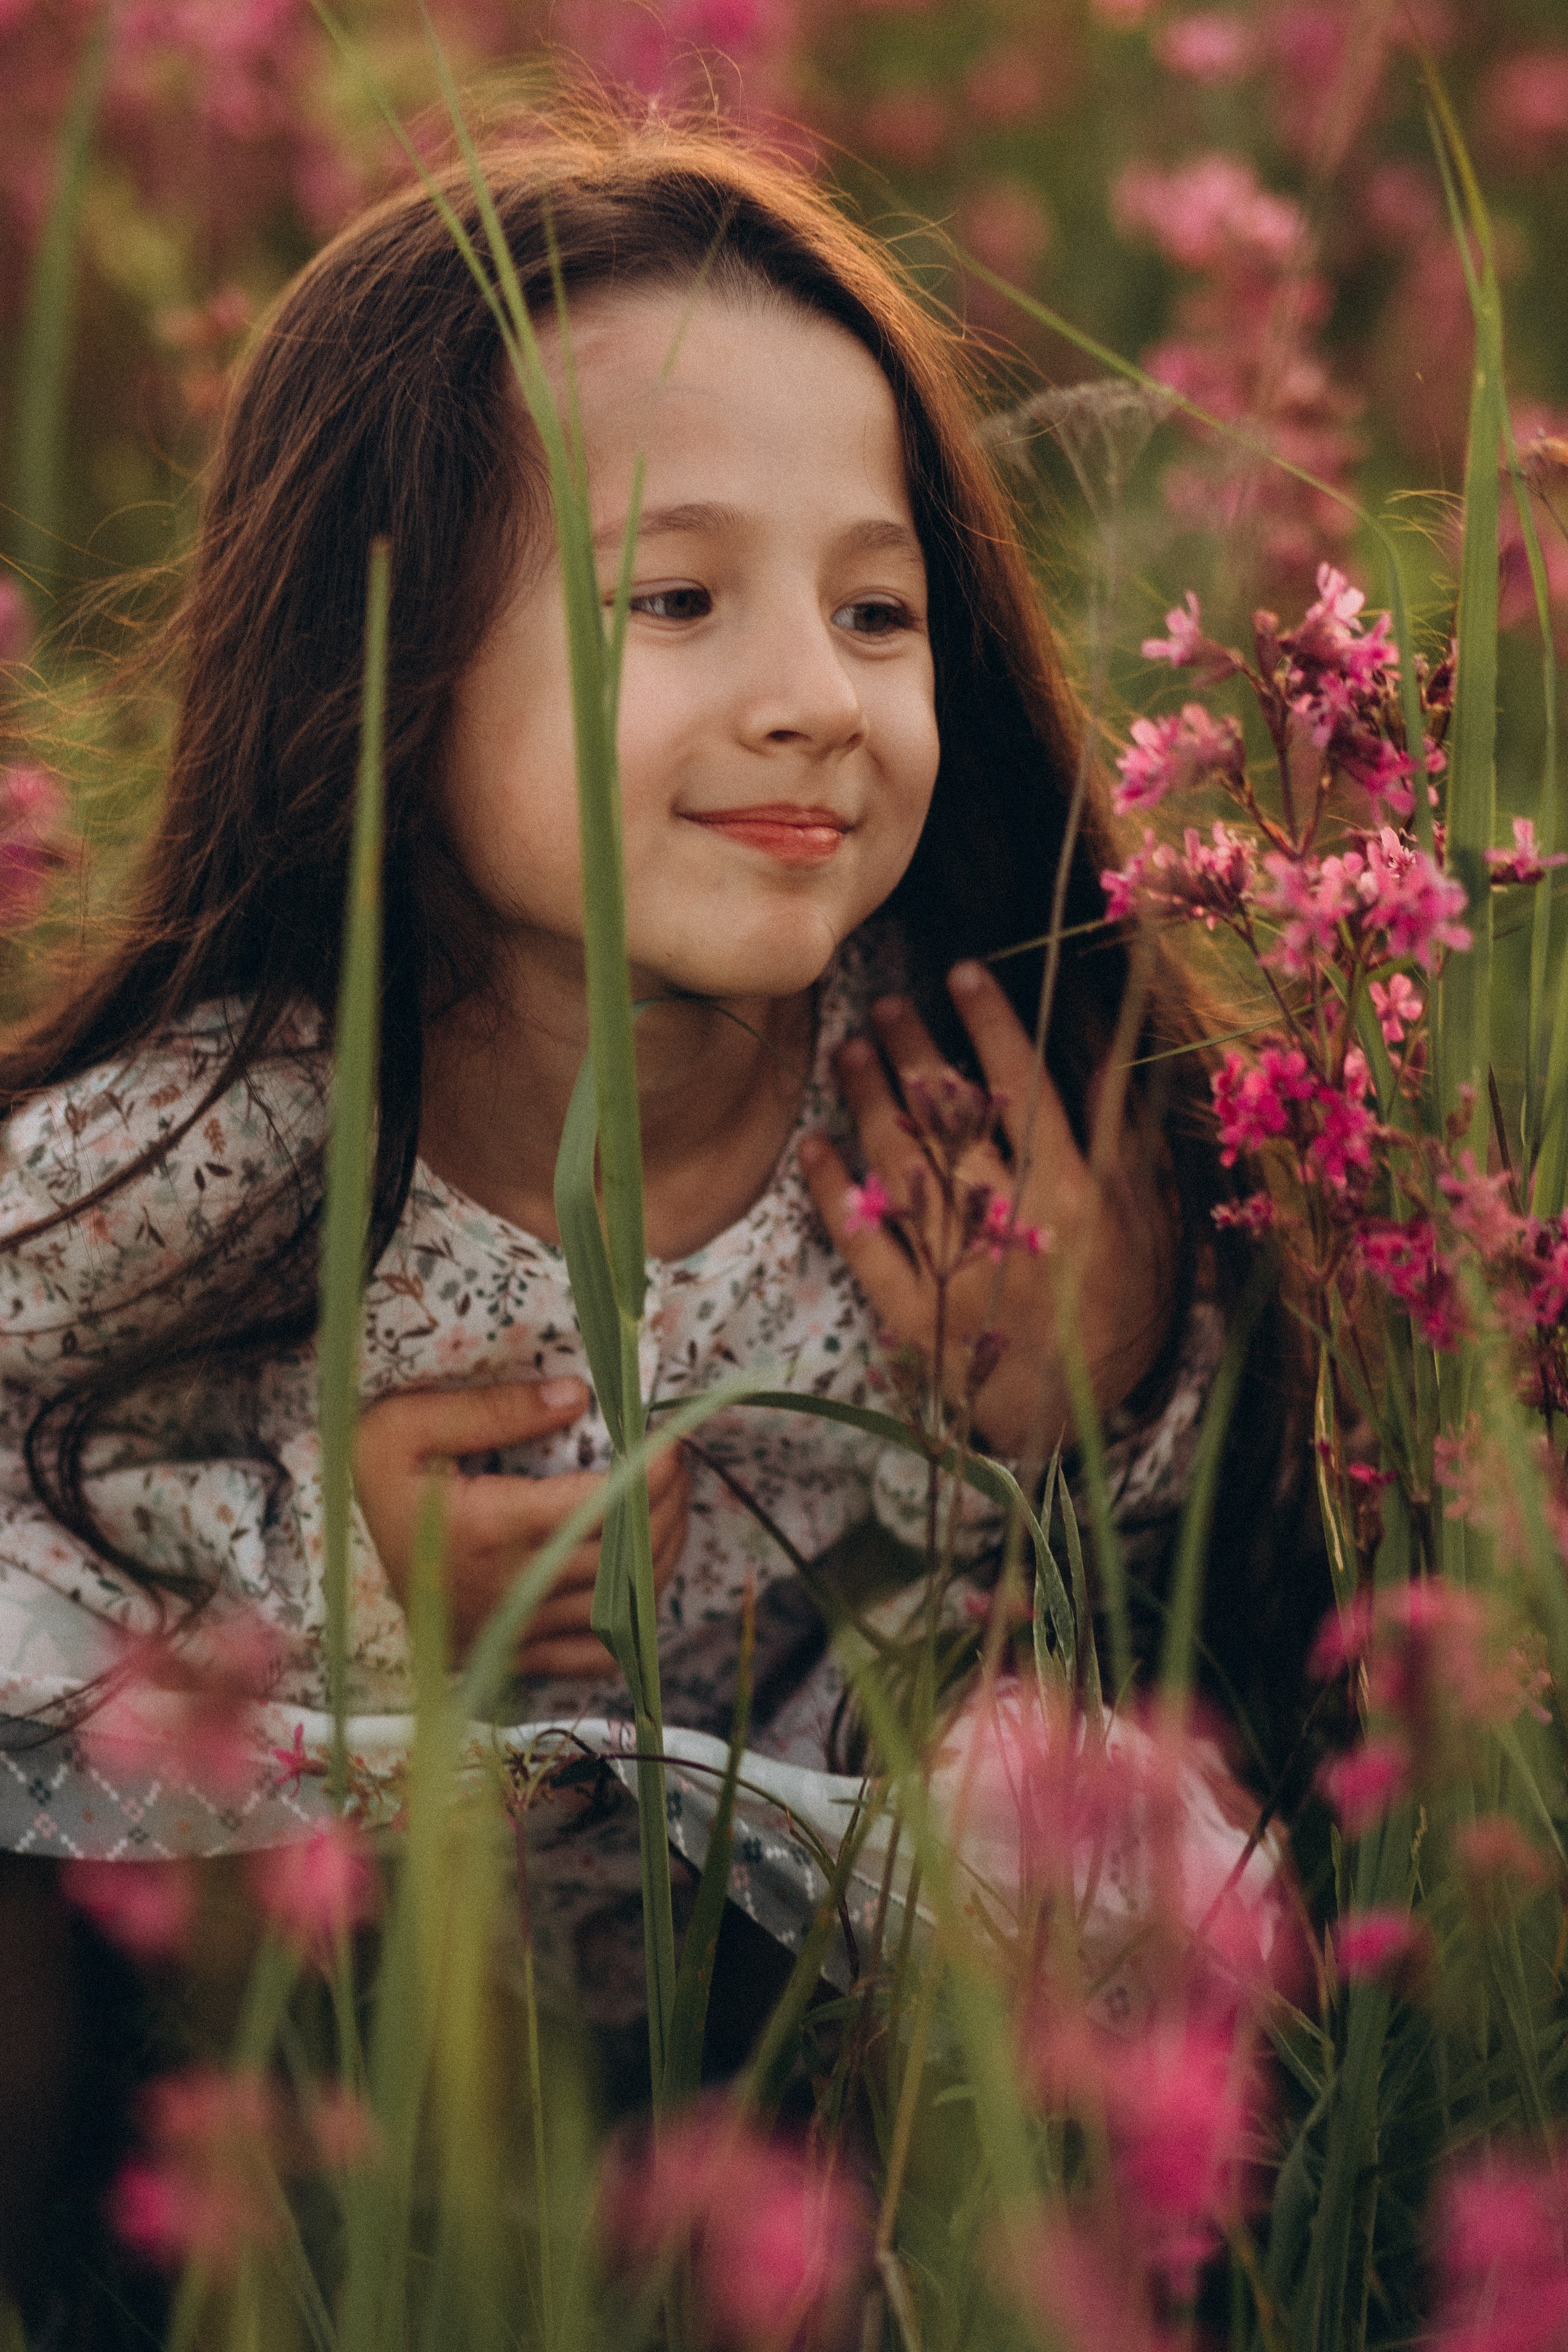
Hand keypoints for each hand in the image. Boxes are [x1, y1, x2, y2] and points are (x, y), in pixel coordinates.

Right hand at [353, 1378, 690, 1677]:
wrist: (332, 1564)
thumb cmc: (373, 1484)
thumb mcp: (404, 1428)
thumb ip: (490, 1409)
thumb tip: (576, 1395)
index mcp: (485, 1530)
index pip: (596, 1507)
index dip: (649, 1475)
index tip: (674, 1441)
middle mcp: (507, 1590)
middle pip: (620, 1557)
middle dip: (666, 1506)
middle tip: (681, 1462)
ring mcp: (513, 1631)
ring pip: (620, 1606)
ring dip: (662, 1554)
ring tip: (672, 1504)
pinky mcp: (513, 1656)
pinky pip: (596, 1656)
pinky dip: (635, 1622)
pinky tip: (644, 1576)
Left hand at [799, 961, 1173, 1458]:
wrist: (1089, 1414)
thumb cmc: (1124, 1307)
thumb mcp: (1146, 1221)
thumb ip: (1125, 1140)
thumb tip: (1111, 1053)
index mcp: (1073, 1193)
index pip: (1025, 1089)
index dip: (990, 1025)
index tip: (960, 972)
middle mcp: (1011, 1222)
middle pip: (952, 1121)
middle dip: (914, 1053)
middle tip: (882, 1004)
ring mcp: (959, 1269)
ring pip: (904, 1170)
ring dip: (871, 1104)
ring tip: (850, 1051)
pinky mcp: (917, 1315)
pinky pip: (867, 1246)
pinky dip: (837, 1195)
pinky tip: (814, 1148)